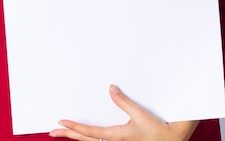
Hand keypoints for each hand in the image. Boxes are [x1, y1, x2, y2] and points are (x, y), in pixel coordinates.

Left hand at [49, 85, 198, 140]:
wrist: (173, 140)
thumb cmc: (158, 130)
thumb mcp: (140, 115)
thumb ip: (124, 102)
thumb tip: (111, 88)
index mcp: (117, 137)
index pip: (90, 133)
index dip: (74, 128)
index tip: (61, 122)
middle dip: (68, 135)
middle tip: (52, 131)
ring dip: (76, 138)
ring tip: (63, 132)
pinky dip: (88, 138)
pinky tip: (82, 135)